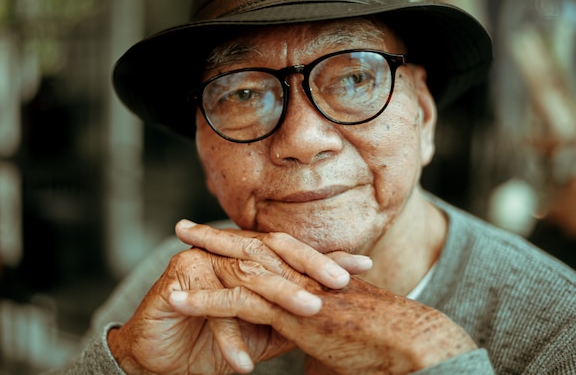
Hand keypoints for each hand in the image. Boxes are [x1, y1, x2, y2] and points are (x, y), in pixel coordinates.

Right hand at [108, 220, 372, 374]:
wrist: (157, 358)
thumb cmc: (208, 344)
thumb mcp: (260, 332)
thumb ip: (288, 319)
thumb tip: (333, 315)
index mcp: (248, 260)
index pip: (292, 254)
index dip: (327, 258)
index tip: (364, 265)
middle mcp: (228, 254)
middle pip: (273, 253)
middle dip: (309, 266)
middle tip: (342, 282)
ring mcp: (204, 261)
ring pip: (247, 275)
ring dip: (278, 296)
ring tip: (309, 313)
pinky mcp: (180, 278)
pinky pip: (212, 305)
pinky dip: (228, 337)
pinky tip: (244, 362)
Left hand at [172, 222, 476, 374]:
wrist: (410, 343)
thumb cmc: (385, 346)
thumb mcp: (346, 340)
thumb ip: (323, 344)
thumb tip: (317, 359)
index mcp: (314, 276)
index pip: (272, 251)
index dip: (244, 242)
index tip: (221, 238)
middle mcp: (302, 275)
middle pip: (251, 245)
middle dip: (216, 235)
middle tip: (186, 225)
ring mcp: (294, 289)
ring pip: (239, 264)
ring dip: (203, 253)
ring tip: (174, 245)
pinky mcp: (289, 311)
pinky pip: (237, 302)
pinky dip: (204, 299)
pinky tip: (177, 297)